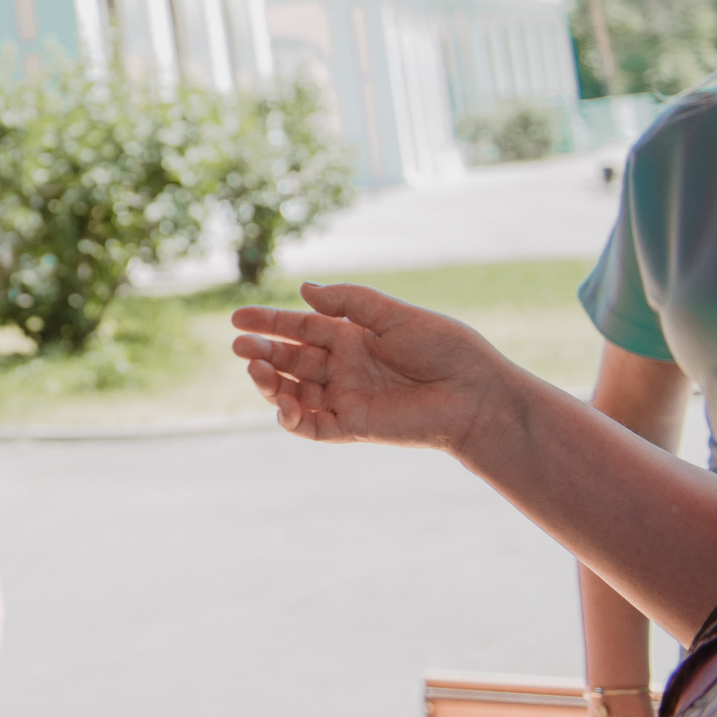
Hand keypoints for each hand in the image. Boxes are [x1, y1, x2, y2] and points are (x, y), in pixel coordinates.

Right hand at [230, 283, 513, 453]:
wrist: (479, 395)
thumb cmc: (447, 351)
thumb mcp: (396, 315)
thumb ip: (350, 303)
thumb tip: (303, 290)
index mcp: (352, 338)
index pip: (300, 328)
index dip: (268, 322)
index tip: (237, 317)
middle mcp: (344, 368)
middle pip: (290, 360)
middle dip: (261, 351)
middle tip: (238, 346)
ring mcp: (346, 398)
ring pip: (293, 393)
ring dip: (269, 383)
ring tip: (255, 369)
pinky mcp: (354, 426)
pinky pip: (312, 426)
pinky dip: (291, 418)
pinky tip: (281, 404)